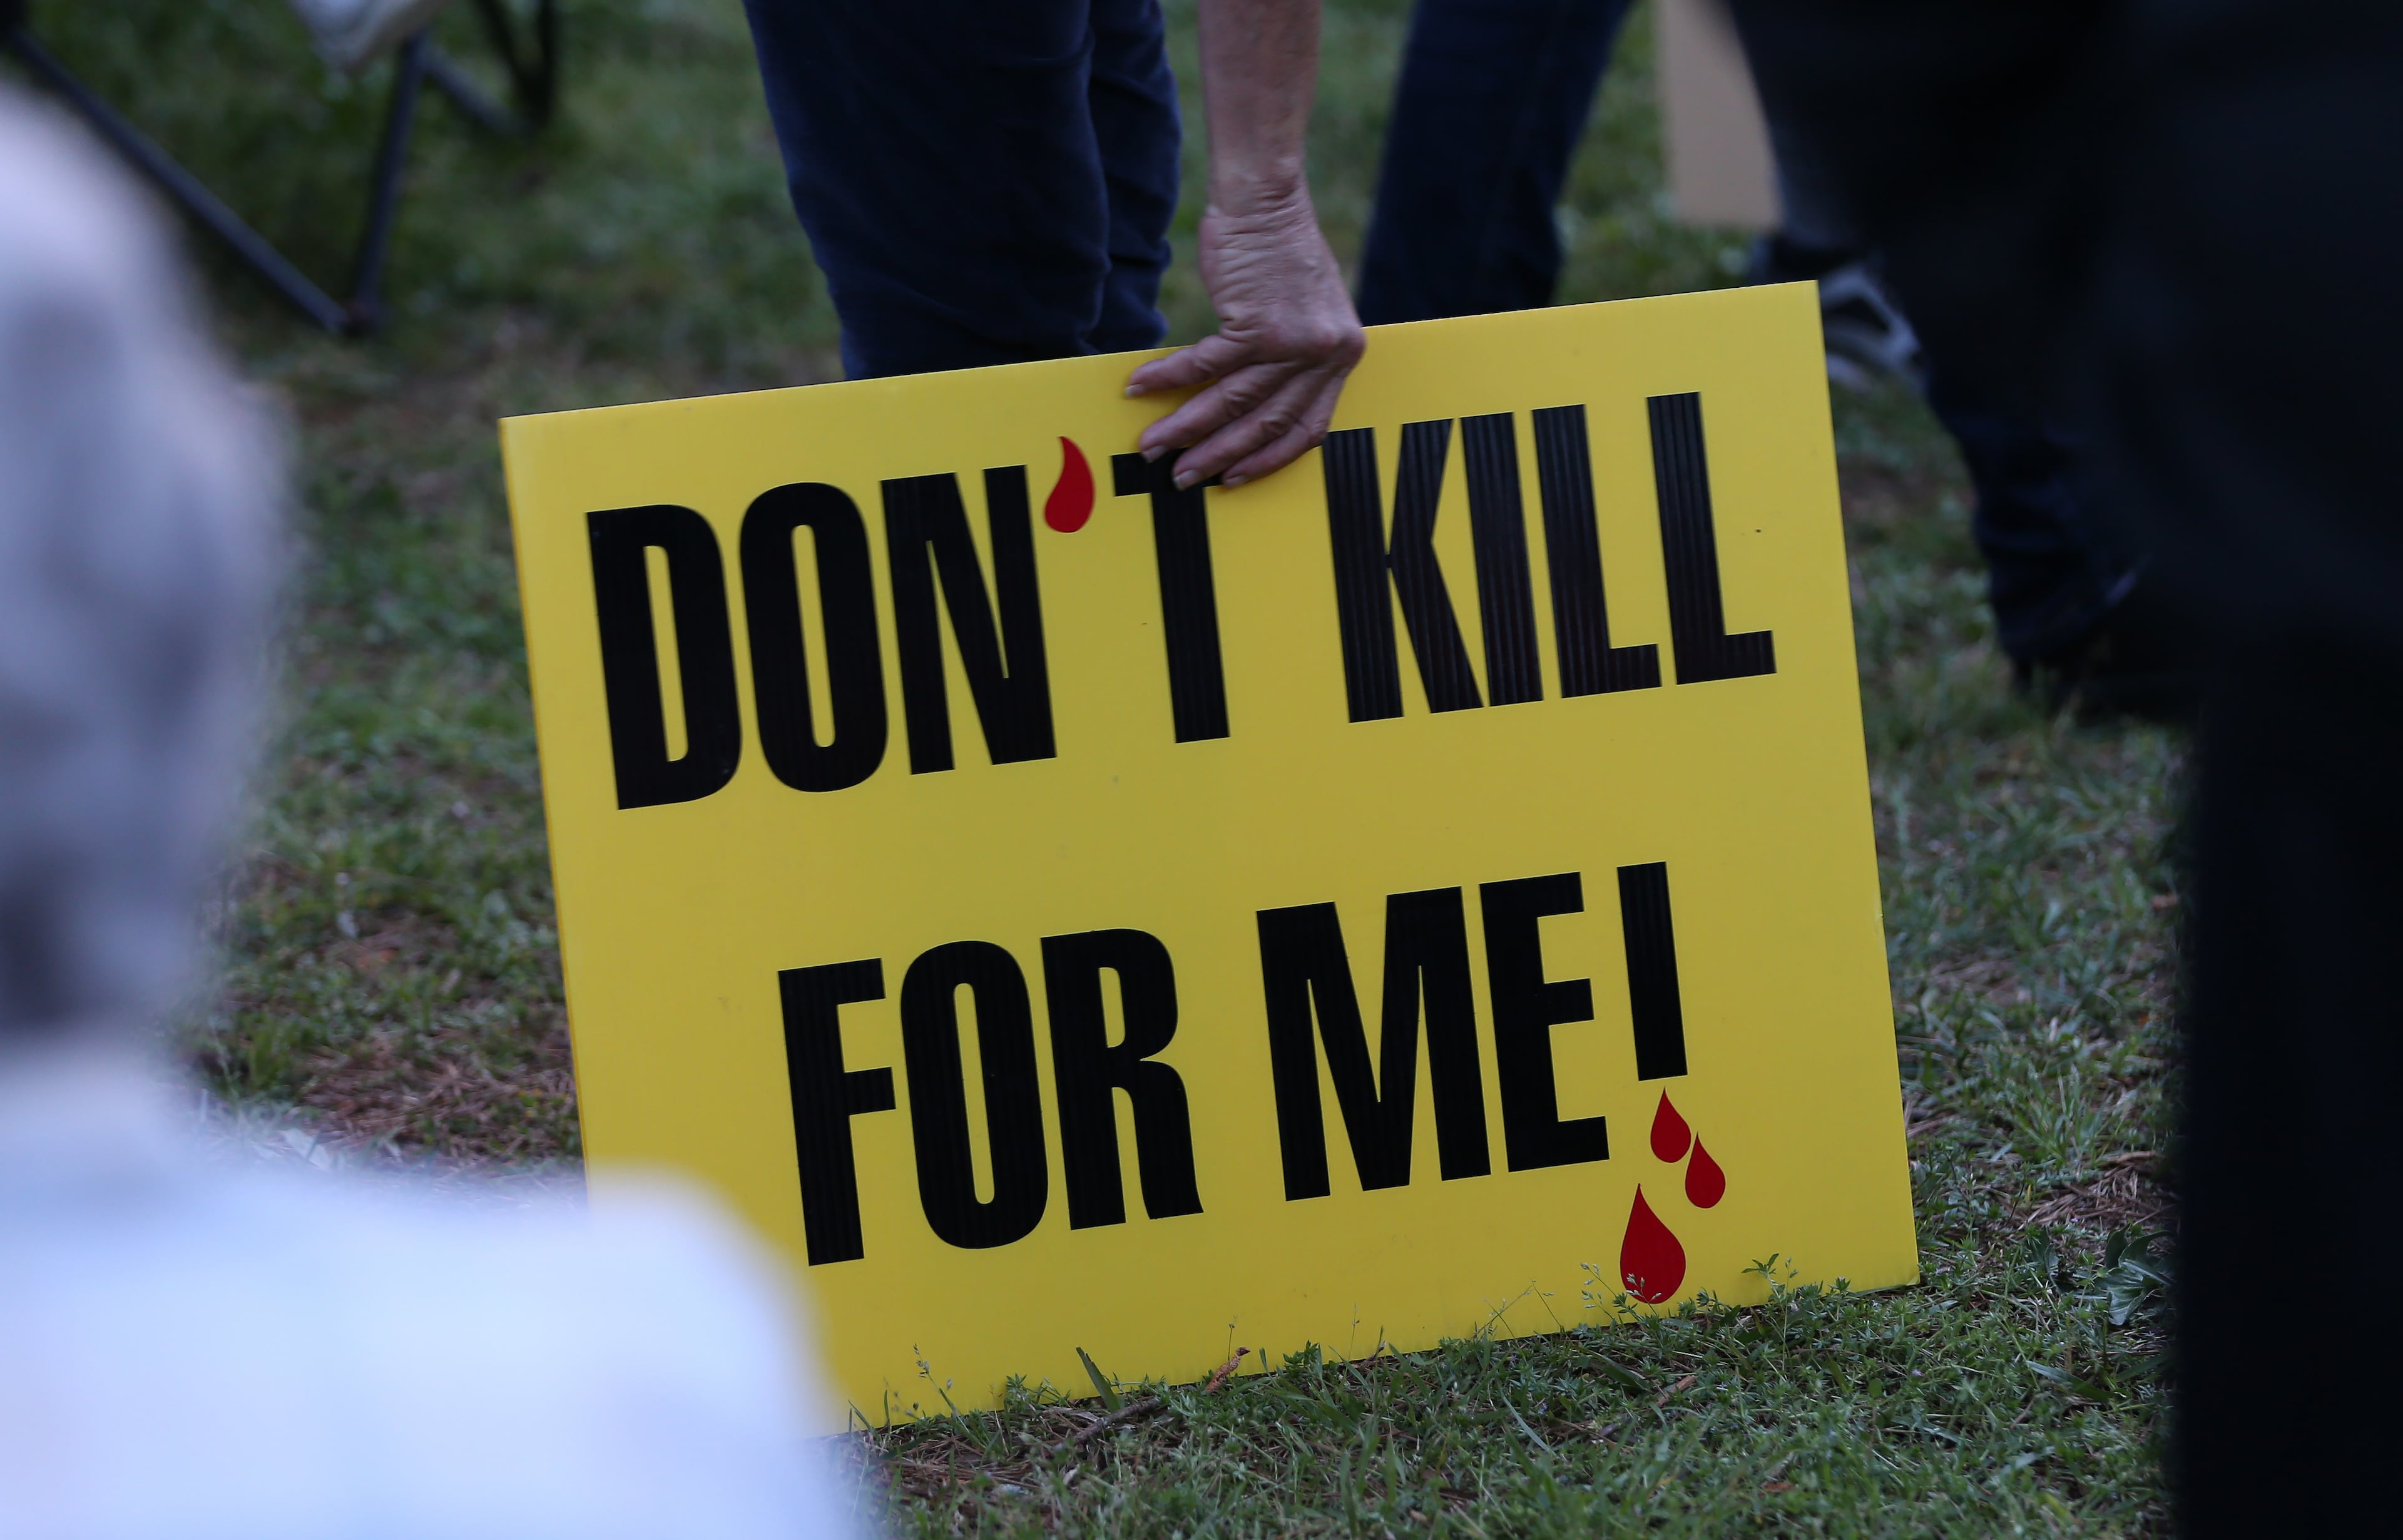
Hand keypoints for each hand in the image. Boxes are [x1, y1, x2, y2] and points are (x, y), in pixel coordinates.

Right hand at [1126, 193, 1364, 489]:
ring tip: (1153, 445)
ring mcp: (1294, 340)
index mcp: (1343, 355)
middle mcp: (1325, 353)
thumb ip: (1297, 355)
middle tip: (1183, 477)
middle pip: (1266, 423)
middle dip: (1218, 456)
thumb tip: (1258, 401)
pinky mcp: (1257, 322)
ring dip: (1186, 428)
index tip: (1235, 478)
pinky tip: (1139, 387)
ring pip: (1232, 401)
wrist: (1265, 199)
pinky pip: (1205, 365)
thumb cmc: (1279, 251)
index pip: (1309, 428)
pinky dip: (1169, 379)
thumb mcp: (1309, 310)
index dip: (1268, 458)